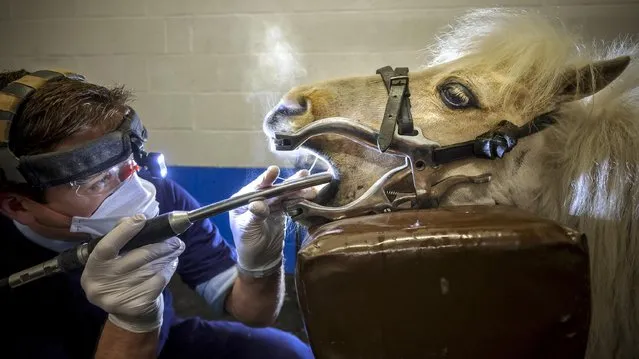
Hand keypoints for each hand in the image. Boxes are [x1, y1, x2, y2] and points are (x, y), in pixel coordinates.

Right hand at [80, 214, 184, 332]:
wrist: (130, 317)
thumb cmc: (122, 279)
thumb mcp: (114, 261)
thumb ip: (120, 239)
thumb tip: (136, 219)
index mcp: (93, 267)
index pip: (107, 246)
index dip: (124, 231)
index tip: (141, 219)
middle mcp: (101, 284)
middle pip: (137, 257)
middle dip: (160, 245)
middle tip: (174, 238)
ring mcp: (118, 297)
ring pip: (151, 268)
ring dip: (167, 256)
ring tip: (176, 248)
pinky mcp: (136, 305)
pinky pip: (158, 281)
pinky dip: (168, 270)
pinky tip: (171, 264)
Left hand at [229, 166, 315, 276]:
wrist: (261, 260)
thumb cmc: (248, 245)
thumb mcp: (248, 230)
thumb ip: (254, 216)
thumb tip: (258, 204)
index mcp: (243, 201)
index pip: (255, 187)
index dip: (266, 179)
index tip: (274, 171)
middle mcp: (257, 199)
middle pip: (274, 188)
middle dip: (288, 183)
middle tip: (302, 175)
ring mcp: (270, 205)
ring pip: (284, 194)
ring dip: (298, 190)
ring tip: (311, 187)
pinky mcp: (281, 211)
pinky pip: (290, 202)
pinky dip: (300, 199)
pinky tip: (310, 195)